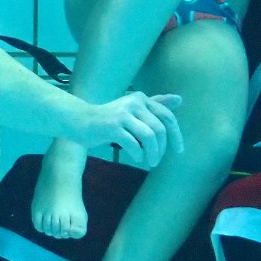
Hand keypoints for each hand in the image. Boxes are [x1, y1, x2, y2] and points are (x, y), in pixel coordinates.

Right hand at [68, 92, 183, 167]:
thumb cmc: (109, 118)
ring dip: (152, 153)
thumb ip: (156, 103)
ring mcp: (122, 114)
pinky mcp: (112, 127)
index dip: (176, 135)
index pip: (167, 117)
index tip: (178, 151)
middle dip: (162, 148)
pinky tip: (136, 158)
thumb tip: (180, 99)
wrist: (80, 120)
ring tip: (149, 162)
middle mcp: (133, 103)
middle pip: (159, 129)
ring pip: (149, 137)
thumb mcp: (134, 109)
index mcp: (141, 98)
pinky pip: (133, 144)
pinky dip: (138, 154)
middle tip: (157, 161)